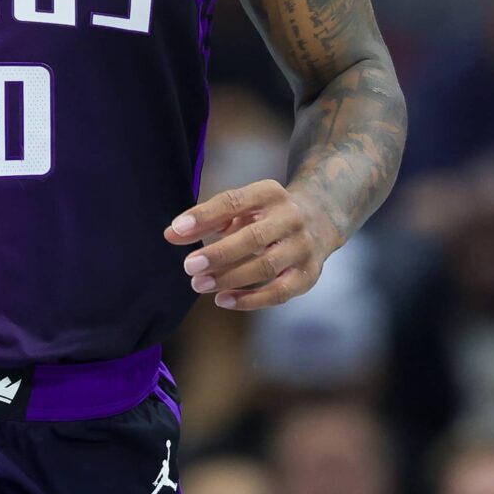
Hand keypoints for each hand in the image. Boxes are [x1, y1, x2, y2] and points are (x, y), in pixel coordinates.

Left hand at [164, 179, 341, 310]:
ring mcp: (303, 247)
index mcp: (270, 193)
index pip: (234, 202)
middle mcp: (291, 218)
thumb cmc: (266, 214)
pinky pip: (279, 292)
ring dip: (229, 278)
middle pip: (253, 238)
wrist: (321, 219)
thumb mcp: (242, 207)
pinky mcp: (309, 274)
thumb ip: (208, 219)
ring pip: (265, 267)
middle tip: (188, 266)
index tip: (176, 230)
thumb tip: (171, 235)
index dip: (204, 216)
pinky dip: (250, 300)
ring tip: (199, 284)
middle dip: (219, 254)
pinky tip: (223, 300)